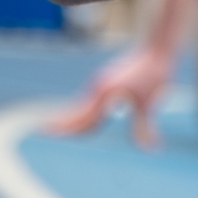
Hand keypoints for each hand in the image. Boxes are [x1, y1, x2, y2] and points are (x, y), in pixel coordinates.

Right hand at [55, 43, 177, 146]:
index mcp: (104, 94)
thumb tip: (151, 149)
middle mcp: (98, 89)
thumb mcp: (150, 103)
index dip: (67, 130)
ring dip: (71, 118)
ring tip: (53, 127)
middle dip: (61, 124)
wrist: (157, 48)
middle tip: (40, 131)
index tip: (48, 134)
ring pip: (82, 106)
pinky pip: (89, 101)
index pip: (83, 120)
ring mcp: (100, 83)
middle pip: (77, 113)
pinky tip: (83, 118)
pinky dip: (83, 111)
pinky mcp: (105, 80)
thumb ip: (145, 126)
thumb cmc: (155, 72)